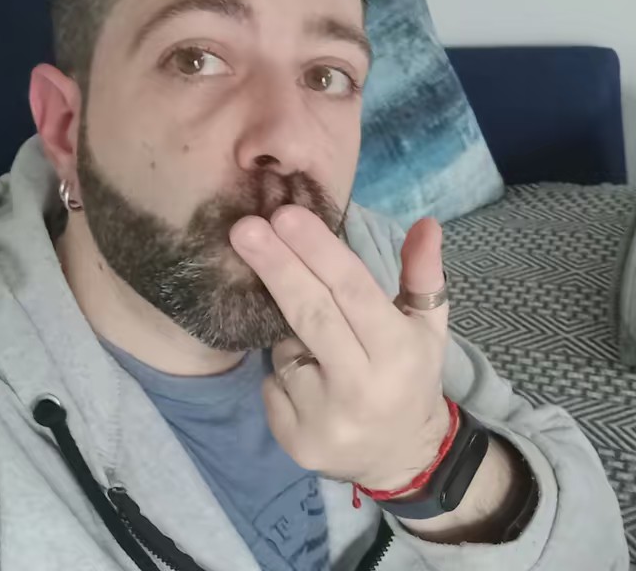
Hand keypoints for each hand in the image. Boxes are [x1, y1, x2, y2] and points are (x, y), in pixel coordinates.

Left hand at [230, 205, 450, 490]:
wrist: (401, 456)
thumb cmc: (411, 377)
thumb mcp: (427, 327)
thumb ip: (423, 274)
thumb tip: (426, 222)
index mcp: (399, 352)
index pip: (353, 291)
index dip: (317, 251)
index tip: (284, 215)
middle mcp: (362, 388)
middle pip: (310, 315)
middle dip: (275, 266)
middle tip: (244, 228)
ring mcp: (325, 420)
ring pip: (285, 351)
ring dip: (287, 334)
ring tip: (313, 344)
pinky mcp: (295, 443)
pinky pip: (272, 386)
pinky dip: (281, 373)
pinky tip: (306, 382)